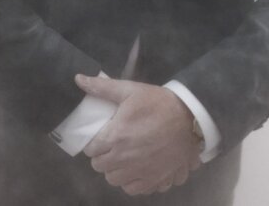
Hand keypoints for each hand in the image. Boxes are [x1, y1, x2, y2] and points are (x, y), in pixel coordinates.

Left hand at [76, 75, 201, 195]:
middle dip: (103, 156)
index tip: (102, 137)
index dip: (94, 143)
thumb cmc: (158, 103)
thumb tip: (78, 78)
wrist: (191, 117)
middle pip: (100, 166)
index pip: (91, 149)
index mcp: (116, 137)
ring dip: (116, 170)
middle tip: (113, 146)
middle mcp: (124, 158)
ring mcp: (140, 172)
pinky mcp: (154, 180)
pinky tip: (137, 169)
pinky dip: (132, 181)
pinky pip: (133, 189)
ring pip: (114, 179)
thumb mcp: (131, 90)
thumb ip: (102, 88)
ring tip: (124, 158)